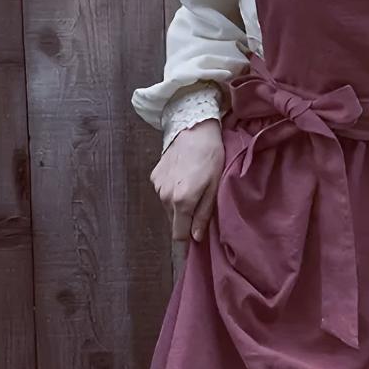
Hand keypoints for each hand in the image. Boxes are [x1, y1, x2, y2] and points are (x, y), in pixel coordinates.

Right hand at [149, 118, 224, 241]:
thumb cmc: (210, 158)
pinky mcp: (154, 176)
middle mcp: (165, 197)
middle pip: (174, 221)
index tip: (195, 239)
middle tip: (200, 206)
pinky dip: (172, 191)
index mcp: (182, 202)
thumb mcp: (214, 188)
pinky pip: (163, 193)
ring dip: (179, 205)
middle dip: (185, 220)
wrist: (194, 129)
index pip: (179, 234)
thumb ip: (203, 215)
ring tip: (193, 188)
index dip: (187, 240)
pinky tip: (183, 178)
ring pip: (168, 207)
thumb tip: (196, 237)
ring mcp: (157, 186)